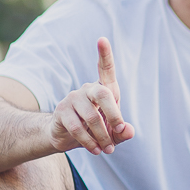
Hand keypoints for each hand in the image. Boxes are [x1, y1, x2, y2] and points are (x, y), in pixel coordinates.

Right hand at [50, 37, 135, 154]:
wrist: (67, 139)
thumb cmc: (95, 131)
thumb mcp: (114, 134)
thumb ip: (123, 133)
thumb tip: (128, 130)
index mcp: (103, 90)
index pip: (105, 69)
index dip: (105, 55)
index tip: (102, 39)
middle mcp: (87, 90)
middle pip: (103, 94)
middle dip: (114, 115)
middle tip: (119, 131)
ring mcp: (72, 99)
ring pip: (91, 117)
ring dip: (103, 137)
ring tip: (107, 149)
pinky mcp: (62, 113)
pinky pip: (78, 128)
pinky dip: (90, 143)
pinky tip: (96, 150)